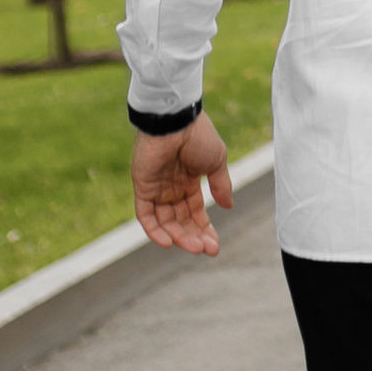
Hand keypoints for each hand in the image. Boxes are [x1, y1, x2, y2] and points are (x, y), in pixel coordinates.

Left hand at [130, 115, 234, 255]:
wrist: (177, 121)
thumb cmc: (198, 136)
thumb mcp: (217, 162)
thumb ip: (221, 185)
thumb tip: (228, 207)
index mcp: (189, 181)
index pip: (195, 212)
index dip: (204, 228)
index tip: (215, 244)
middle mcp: (172, 188)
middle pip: (181, 221)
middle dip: (194, 237)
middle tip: (207, 250)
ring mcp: (156, 189)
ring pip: (165, 222)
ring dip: (178, 237)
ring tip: (194, 247)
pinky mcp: (142, 187)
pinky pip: (145, 215)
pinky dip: (154, 231)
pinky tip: (169, 242)